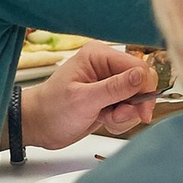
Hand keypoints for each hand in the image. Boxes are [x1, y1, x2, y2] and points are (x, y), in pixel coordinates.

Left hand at [25, 41, 160, 147]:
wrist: (38, 127)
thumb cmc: (51, 110)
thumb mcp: (83, 100)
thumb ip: (114, 88)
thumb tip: (141, 76)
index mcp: (99, 56)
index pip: (138, 66)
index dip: (143, 88)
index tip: (140, 111)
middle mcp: (107, 66)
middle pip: (141, 82)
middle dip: (133, 104)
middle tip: (116, 116)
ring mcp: (109, 83)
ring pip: (138, 98)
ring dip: (126, 114)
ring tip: (106, 119)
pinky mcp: (110, 98)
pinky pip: (130, 108)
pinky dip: (121, 119)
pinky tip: (105, 121)